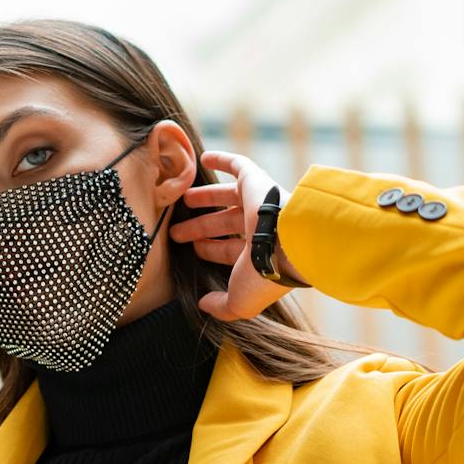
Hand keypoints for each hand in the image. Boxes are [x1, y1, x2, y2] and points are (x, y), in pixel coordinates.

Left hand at [170, 148, 307, 320]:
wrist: (288, 243)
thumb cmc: (264, 275)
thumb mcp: (238, 302)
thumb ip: (221, 306)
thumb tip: (204, 304)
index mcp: (257, 255)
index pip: (229, 250)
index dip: (210, 250)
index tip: (191, 248)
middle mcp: (259, 228)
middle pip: (223, 224)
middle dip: (200, 228)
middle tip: (176, 231)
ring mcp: (258, 203)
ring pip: (226, 198)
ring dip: (206, 198)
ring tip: (184, 198)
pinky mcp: (257, 181)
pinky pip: (238, 164)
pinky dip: (222, 159)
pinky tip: (203, 157)